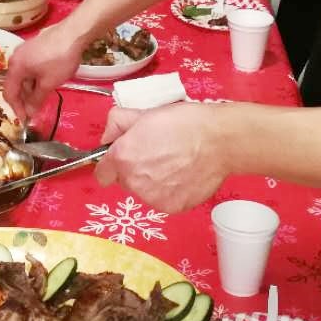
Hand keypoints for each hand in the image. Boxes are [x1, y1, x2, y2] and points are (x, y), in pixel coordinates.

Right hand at [4, 20, 84, 120]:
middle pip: (15, 84)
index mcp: (15, 67)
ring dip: (31, 89)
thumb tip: (29, 113)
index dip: (16, 109)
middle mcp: (16, 58)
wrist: (74, 33)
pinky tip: (46, 83)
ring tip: (43, 97)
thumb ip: (36, 100)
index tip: (25, 120)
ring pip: (23, 76)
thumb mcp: (48, 83)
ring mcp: (24, 51)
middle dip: (24, 99)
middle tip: (35, 111)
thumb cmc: (59, 59)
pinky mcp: (34, 47)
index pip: (9, 93)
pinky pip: (29, 67)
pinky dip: (35, 78)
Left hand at [94, 102, 231, 212]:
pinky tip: (184, 174)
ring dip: (153, 181)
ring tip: (174, 162)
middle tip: (157, 152)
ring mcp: (153, 198)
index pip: (102, 173)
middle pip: (125, 181)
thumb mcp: (144, 113)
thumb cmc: (185, 123)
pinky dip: (170, 190)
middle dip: (135, 169)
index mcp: (123, 157)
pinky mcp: (172, 208)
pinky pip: (163, 200)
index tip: (124, 157)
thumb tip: (108, 138)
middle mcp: (134, 182)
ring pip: (144, 191)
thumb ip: (118, 124)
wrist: (219, 141)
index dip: (112, 163)